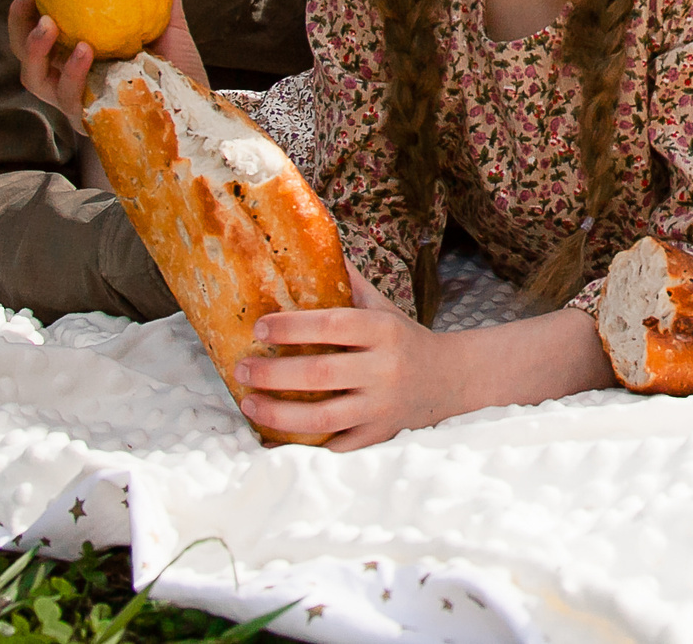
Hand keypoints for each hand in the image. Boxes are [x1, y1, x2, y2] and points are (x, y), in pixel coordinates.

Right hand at [6, 0, 208, 132]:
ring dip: (36, 50)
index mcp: (80, 57)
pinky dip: (72, 74)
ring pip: (36, 80)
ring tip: (50, 25)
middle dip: (20, 26)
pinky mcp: (91, 121)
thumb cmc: (179, 70)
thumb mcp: (170, 24)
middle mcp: (72, 80)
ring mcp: (78, 103)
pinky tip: (83, 52)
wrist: (199, 111)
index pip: (40, 34)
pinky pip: (71, 99)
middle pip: (26, 56)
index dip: (26, 11)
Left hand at [240, 265, 451, 450]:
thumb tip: (313, 246)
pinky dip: (301, 445)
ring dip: (277, 414)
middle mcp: (385, 369)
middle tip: (242, 368)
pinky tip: (273, 435)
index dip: (292, 327)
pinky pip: (334, 447)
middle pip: (320, 373)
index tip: (259, 328)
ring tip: (248, 403)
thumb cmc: (403, 338)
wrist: (449, 380)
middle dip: (272, 373)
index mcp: (384, 331)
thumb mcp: (382, 307)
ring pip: (322, 417)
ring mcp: (381, 407)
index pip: (333, 324)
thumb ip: (348, 283)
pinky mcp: (378, 436)